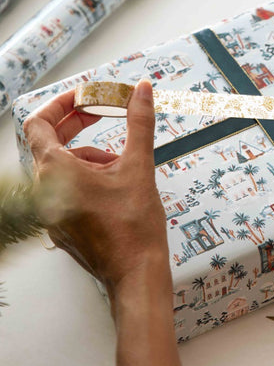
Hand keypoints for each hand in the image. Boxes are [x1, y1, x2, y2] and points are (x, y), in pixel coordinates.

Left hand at [23, 80, 168, 297]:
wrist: (136, 274)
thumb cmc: (134, 227)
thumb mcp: (139, 166)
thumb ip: (139, 122)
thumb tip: (142, 90)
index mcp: (55, 172)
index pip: (39, 123)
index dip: (61, 105)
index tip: (84, 97)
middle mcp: (44, 191)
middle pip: (50, 144)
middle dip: (78, 125)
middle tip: (103, 114)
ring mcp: (50, 211)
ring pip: (62, 168)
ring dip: (89, 156)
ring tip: (121, 162)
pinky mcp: (61, 225)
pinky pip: (67, 190)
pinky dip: (87, 178)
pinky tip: (116, 185)